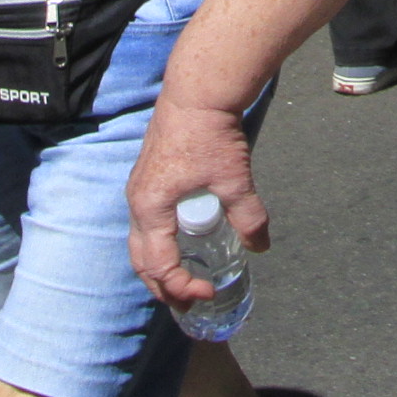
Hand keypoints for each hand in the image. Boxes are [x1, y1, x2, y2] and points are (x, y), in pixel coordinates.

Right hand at [127, 98, 267, 308]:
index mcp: (152, 208)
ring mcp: (139, 189)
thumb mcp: (234, 178)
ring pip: (139, 241)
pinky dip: (157, 243)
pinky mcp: (147, 178)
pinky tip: (178, 244)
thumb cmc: (211, 133)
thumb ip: (248, 216)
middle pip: (140, 259)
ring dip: (157, 266)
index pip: (159, 265)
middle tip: (187, 305)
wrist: (197, 91)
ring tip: (180, 283)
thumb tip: (260, 246)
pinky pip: (144, 222)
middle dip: (162, 287)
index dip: (182, 286)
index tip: (209, 291)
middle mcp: (137, 202)